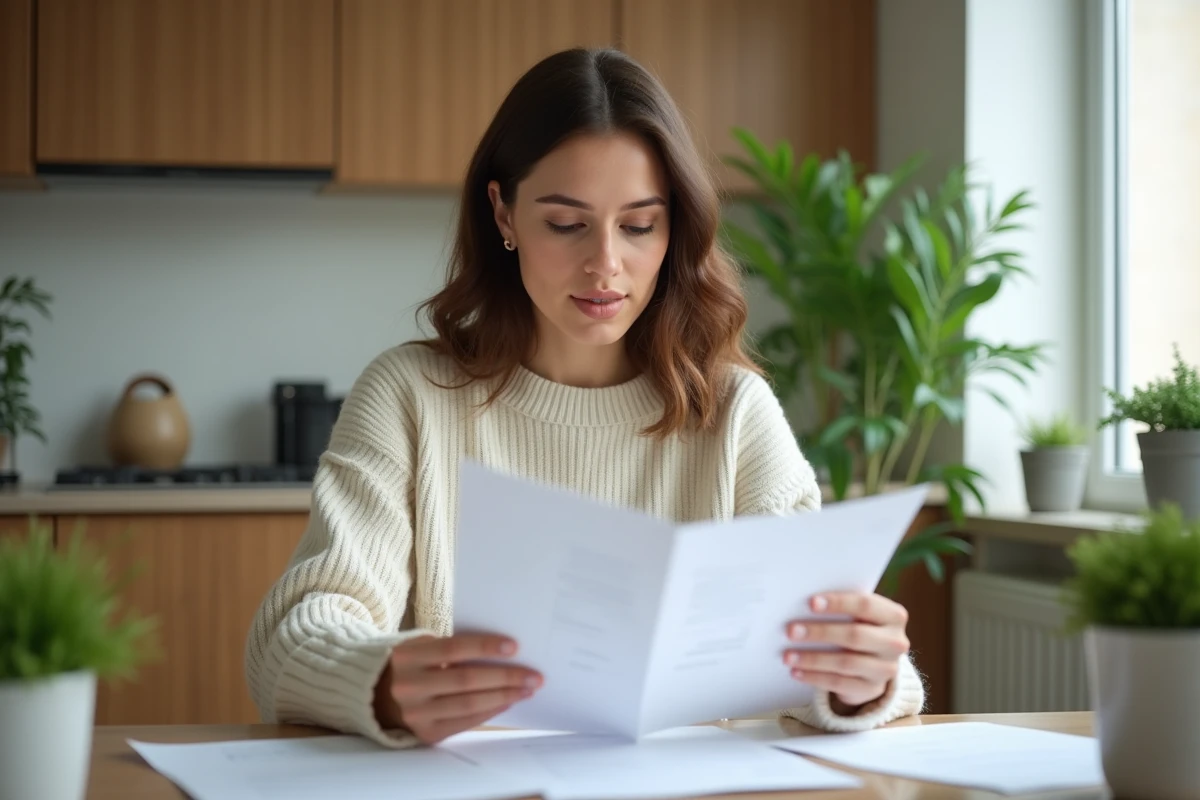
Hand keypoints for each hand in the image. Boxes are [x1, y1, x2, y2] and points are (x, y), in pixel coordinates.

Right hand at [373, 633, 542, 744]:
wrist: (382, 695)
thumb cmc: (418, 663)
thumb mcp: (425, 646)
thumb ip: (456, 647)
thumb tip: (505, 652)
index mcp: (407, 656)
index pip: (453, 649)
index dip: (485, 647)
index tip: (514, 647)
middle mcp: (408, 686)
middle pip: (465, 680)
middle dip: (505, 677)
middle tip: (533, 676)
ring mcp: (415, 713)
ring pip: (468, 704)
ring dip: (504, 696)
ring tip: (527, 690)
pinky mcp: (426, 733)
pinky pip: (465, 721)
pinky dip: (490, 710)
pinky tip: (508, 701)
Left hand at [783, 592, 909, 712]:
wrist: (875, 663)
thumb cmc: (859, 627)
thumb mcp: (859, 615)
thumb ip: (841, 608)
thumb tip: (802, 605)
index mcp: (893, 616)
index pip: (866, 605)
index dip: (838, 603)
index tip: (811, 603)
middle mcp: (895, 643)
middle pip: (855, 635)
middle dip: (820, 632)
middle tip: (791, 631)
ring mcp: (886, 669)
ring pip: (846, 663)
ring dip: (812, 659)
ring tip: (788, 656)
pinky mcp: (873, 689)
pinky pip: (840, 683)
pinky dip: (815, 677)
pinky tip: (797, 672)